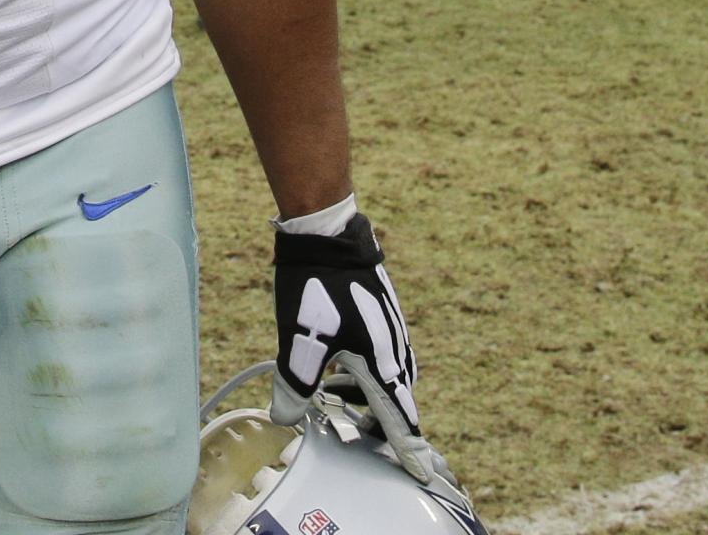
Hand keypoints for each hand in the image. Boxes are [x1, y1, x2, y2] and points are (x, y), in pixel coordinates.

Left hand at [272, 208, 421, 433]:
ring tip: (335, 393)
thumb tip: (285, 416)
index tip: (421, 473)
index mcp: (380, 363)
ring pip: (388, 377)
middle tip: (356, 433)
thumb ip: (294, 383)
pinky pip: (383, 355)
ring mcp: (392, 330)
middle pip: (395, 400)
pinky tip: (339, 362)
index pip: (399, 418)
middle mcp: (394, 349)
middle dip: (380, 421)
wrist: (328, 235)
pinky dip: (367, 370)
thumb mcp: (298, 340)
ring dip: (368, 393)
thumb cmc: (315, 287)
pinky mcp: (383, 315)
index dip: (407, 448)